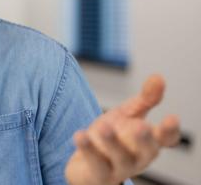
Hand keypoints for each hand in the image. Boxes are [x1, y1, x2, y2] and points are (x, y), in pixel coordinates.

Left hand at [65, 74, 179, 184]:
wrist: (85, 165)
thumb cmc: (112, 137)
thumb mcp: (128, 115)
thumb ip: (145, 99)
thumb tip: (159, 77)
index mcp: (149, 142)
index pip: (166, 139)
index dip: (170, 130)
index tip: (172, 118)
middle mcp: (138, 157)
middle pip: (147, 151)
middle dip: (144, 139)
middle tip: (142, 126)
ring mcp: (119, 168)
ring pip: (120, 158)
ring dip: (113, 143)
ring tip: (103, 127)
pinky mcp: (99, 175)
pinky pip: (96, 165)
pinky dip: (88, 150)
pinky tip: (79, 135)